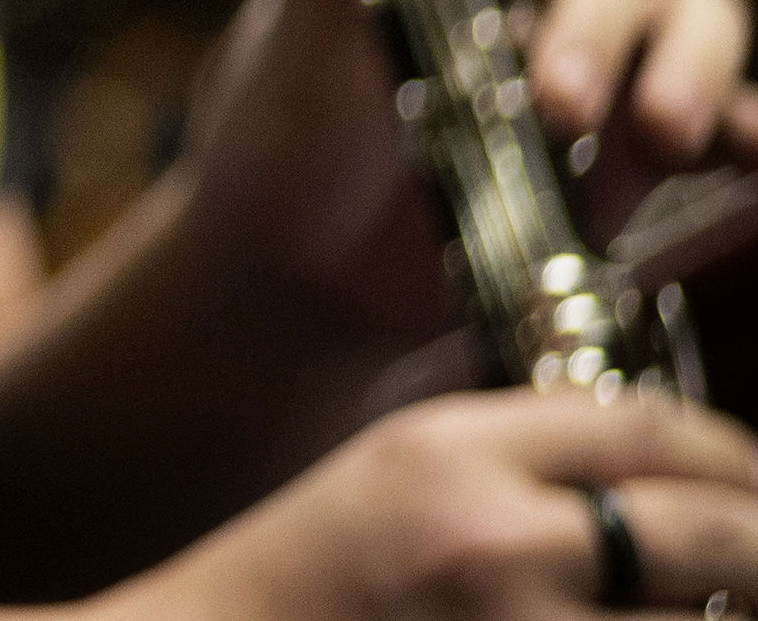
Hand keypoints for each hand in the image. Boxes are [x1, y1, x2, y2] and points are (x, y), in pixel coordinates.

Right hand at [102, 388, 757, 619]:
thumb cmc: (315, 572)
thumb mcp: (408, 469)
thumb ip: (532, 458)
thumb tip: (680, 483)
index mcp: (451, 456)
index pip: (648, 427)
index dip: (733, 451)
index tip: (753, 477)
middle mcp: (495, 546)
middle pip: (714, 534)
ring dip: (717, 615)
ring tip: (692, 605)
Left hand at [190, 0, 754, 336]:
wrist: (301, 257)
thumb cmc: (287, 124)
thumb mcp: (297, 47)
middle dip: (590, 18)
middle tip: (550, 96)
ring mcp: (597, 58)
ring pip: (693, 15)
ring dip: (686, 64)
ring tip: (653, 131)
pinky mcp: (633, 150)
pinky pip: (723, 121)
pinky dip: (744, 126)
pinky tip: (737, 150)